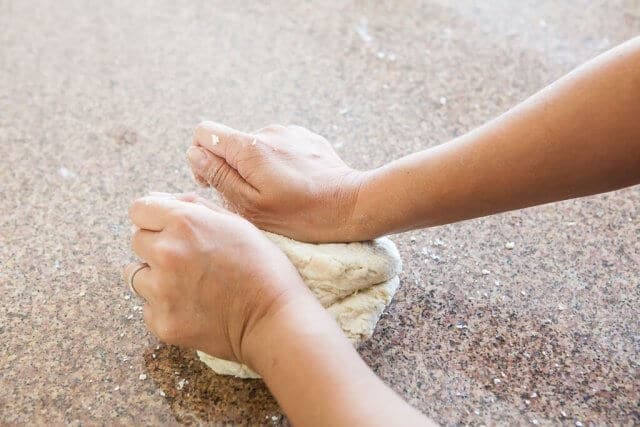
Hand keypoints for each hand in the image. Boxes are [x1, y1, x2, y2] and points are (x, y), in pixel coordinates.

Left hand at [123, 193, 320, 366]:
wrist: (274, 319)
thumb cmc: (262, 266)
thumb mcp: (236, 223)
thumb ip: (193, 205)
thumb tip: (158, 198)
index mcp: (185, 223)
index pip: (139, 210)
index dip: (154, 217)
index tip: (167, 228)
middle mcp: (166, 253)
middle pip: (136, 241)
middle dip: (156, 246)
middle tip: (188, 259)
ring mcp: (161, 291)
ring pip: (136, 274)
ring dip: (156, 276)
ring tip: (190, 284)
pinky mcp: (161, 322)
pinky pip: (147, 306)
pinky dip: (164, 305)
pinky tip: (193, 305)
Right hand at [187, 122, 367, 242]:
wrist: (352, 205)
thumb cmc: (302, 215)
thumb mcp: (253, 207)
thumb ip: (220, 177)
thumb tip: (195, 154)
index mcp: (249, 147)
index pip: (204, 133)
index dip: (202, 158)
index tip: (216, 182)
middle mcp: (267, 131)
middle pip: (230, 141)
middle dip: (231, 166)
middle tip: (250, 197)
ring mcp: (288, 132)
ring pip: (255, 147)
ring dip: (256, 167)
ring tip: (278, 194)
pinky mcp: (306, 137)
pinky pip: (278, 147)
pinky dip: (278, 164)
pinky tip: (295, 185)